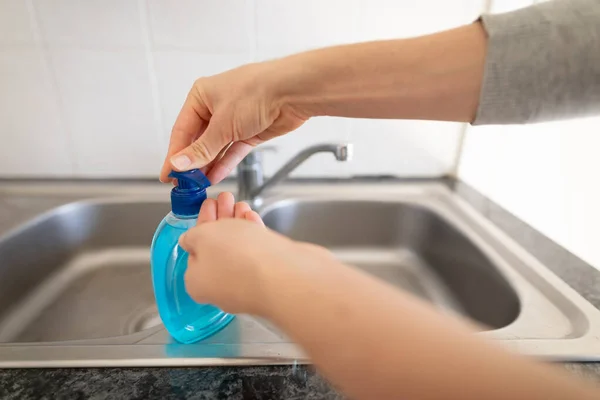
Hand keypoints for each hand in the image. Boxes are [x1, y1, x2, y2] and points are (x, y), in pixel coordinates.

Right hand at [160, 62, 307, 183]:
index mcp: (201, 96)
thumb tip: (178, 164)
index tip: (167, 175)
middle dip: (192, 163)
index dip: (174, 155)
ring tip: (198, 185)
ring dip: (207, 166)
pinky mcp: (250, 131)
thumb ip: (201, 149)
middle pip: (198, 140)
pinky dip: (224, 163)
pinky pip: (233, 151)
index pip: (181, 130)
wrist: (292, 92)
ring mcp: (234, 119)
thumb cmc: (256, 94)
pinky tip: (214, 177)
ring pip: (216, 147)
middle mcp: (215, 106)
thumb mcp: (222, 125)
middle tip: (183, 184)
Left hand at [179, 192, 293, 314]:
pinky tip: (252, 218)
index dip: (201, 226)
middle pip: (217, 248)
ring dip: (238, 223)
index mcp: (198, 282)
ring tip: (241, 203)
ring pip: (238, 249)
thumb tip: (189, 242)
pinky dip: (253, 234)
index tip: (208, 205)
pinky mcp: (270, 279)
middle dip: (221, 219)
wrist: (283, 276)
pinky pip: (257, 254)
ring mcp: (247, 285)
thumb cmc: (236, 255)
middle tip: (226, 198)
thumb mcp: (203, 237)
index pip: (194, 252)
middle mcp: (220, 288)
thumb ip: (192, 236)